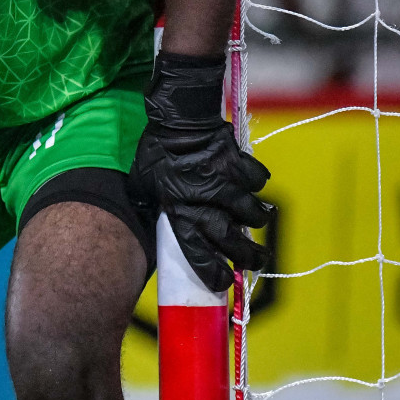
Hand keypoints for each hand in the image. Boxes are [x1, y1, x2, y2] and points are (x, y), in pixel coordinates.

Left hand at [127, 52, 272, 292]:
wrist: (177, 116)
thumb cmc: (157, 149)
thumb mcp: (142, 182)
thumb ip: (150, 204)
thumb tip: (147, 220)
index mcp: (177, 207)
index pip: (195, 249)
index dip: (210, 270)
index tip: (224, 283)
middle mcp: (201, 200)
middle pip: (230, 239)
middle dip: (247, 256)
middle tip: (257, 260)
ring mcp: (222, 182)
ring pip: (250, 212)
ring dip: (256, 218)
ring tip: (257, 219)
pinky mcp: (238, 164)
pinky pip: (257, 180)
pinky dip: (257, 181)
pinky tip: (250, 181)